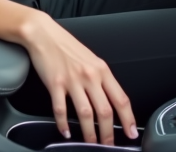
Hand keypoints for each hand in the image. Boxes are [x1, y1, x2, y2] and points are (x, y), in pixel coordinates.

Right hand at [20, 12, 136, 145]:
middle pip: (105, 111)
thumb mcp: (92, 60)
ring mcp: (72, 81)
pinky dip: (63, 124)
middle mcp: (90, 76)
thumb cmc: (67, 47)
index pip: (121, 99)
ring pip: (85, 114)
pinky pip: (61, 110)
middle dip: (108, 133)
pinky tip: (66, 132)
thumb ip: (101, 79)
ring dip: (89, 133)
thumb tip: (111, 102)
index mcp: (102, 70)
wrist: (44, 34)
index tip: (131, 133)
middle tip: (109, 145)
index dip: (128, 119)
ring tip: (91, 143)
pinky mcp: (55, 84)